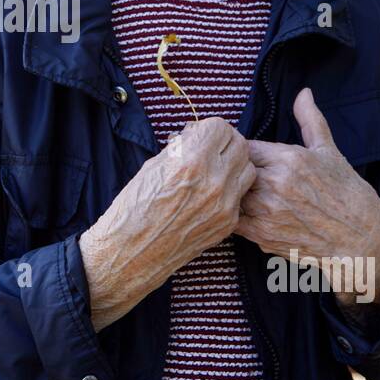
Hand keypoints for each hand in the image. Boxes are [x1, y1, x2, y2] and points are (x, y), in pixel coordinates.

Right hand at [80, 117, 256, 330]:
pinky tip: (210, 194)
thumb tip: (196, 134)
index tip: (200, 134)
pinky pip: (240, 195)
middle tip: (210, 149)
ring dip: (234, 164)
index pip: (221, 127)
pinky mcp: (228, 223)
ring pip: (248, 170)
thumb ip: (181, 147)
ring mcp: (225, 204)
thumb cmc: (134, 207)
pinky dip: (230, 189)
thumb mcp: (153, 165)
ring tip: (213, 170)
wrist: (132, 251)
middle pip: (240, 145)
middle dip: (225, 143)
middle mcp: (213, 181)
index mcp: (191, 160)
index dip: (209, 128)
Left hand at [234, 88, 379, 306]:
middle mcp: (275, 183)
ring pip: (231, 194)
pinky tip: (246, 213)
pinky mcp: (262, 235)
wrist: (361, 238)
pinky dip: (235, 215)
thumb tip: (304, 92)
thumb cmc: (346, 192)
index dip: (241, 150)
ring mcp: (267, 211)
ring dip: (234, 192)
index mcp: (289, 158)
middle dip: (234, 170)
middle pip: (234, 169)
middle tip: (238, 172)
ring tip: (242, 192)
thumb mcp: (329, 151)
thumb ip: (310, 120)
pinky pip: (233, 221)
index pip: (243, 146)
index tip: (244, 154)